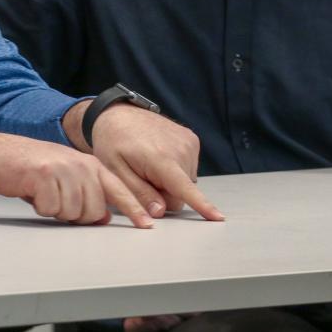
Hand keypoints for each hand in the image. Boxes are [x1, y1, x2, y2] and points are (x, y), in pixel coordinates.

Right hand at [0, 130, 155, 227]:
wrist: (0, 155)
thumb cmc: (33, 170)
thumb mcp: (66, 178)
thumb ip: (88, 194)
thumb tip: (104, 216)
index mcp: (90, 165)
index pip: (118, 190)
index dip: (133, 209)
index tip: (147, 226)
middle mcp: (81, 165)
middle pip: (93, 211)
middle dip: (74, 214)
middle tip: (56, 199)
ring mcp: (64, 169)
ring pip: (72, 213)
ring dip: (56, 211)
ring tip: (44, 194)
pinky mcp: (45, 175)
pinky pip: (51, 210)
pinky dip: (41, 207)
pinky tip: (33, 192)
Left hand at [67, 102, 223, 220]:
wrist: (117, 114)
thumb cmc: (113, 143)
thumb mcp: (116, 173)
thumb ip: (139, 194)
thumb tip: (159, 212)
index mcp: (161, 158)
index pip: (184, 189)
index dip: (202, 206)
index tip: (219, 217)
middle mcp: (180, 148)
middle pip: (180, 194)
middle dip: (163, 193)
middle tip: (142, 177)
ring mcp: (188, 142)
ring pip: (185, 183)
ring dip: (168, 181)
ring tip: (148, 164)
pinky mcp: (191, 139)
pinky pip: (188, 169)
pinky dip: (174, 169)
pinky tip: (158, 157)